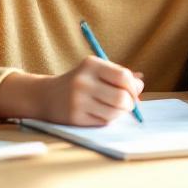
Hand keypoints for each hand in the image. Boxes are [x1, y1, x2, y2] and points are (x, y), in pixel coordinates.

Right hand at [0, 56, 143, 125]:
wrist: (46, 96)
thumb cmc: (80, 82)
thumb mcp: (96, 71)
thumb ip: (119, 75)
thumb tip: (140, 83)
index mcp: (91, 64)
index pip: (123, 77)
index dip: (133, 87)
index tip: (134, 92)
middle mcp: (83, 81)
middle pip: (121, 98)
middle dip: (129, 103)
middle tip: (127, 104)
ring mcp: (78, 100)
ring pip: (114, 113)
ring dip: (119, 113)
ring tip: (113, 108)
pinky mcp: (75, 117)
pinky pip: (103, 122)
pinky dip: (108, 119)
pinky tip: (100, 113)